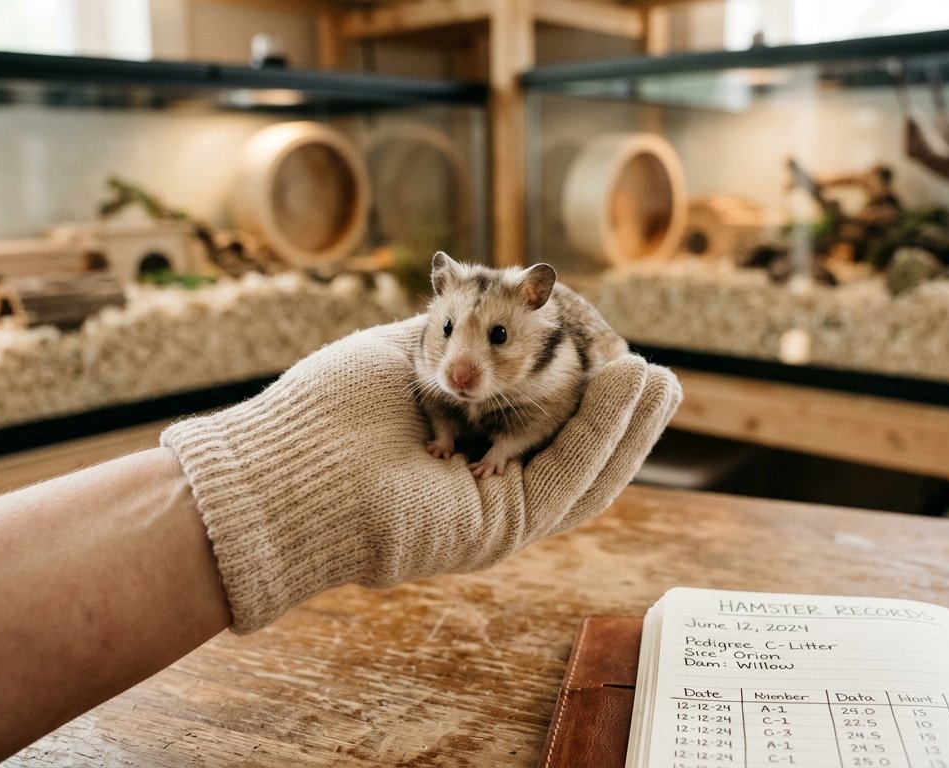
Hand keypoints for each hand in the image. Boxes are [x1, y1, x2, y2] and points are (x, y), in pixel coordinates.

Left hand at [162, 315, 680, 631]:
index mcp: (461, 446)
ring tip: (663, 380)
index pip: (538, 421)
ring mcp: (495, 509)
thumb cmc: (324, 414)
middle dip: (620, 414)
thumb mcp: (402, 356)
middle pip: (572, 449)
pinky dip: (609, 431)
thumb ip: (455, 334)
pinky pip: (570, 475)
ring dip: (628, 423)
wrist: (284, 471)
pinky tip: (634, 387)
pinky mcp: (502, 524)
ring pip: (583, 468)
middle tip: (659, 376)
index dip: (581, 392)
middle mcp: (482, 484)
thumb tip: (493, 291)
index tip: (608, 349)